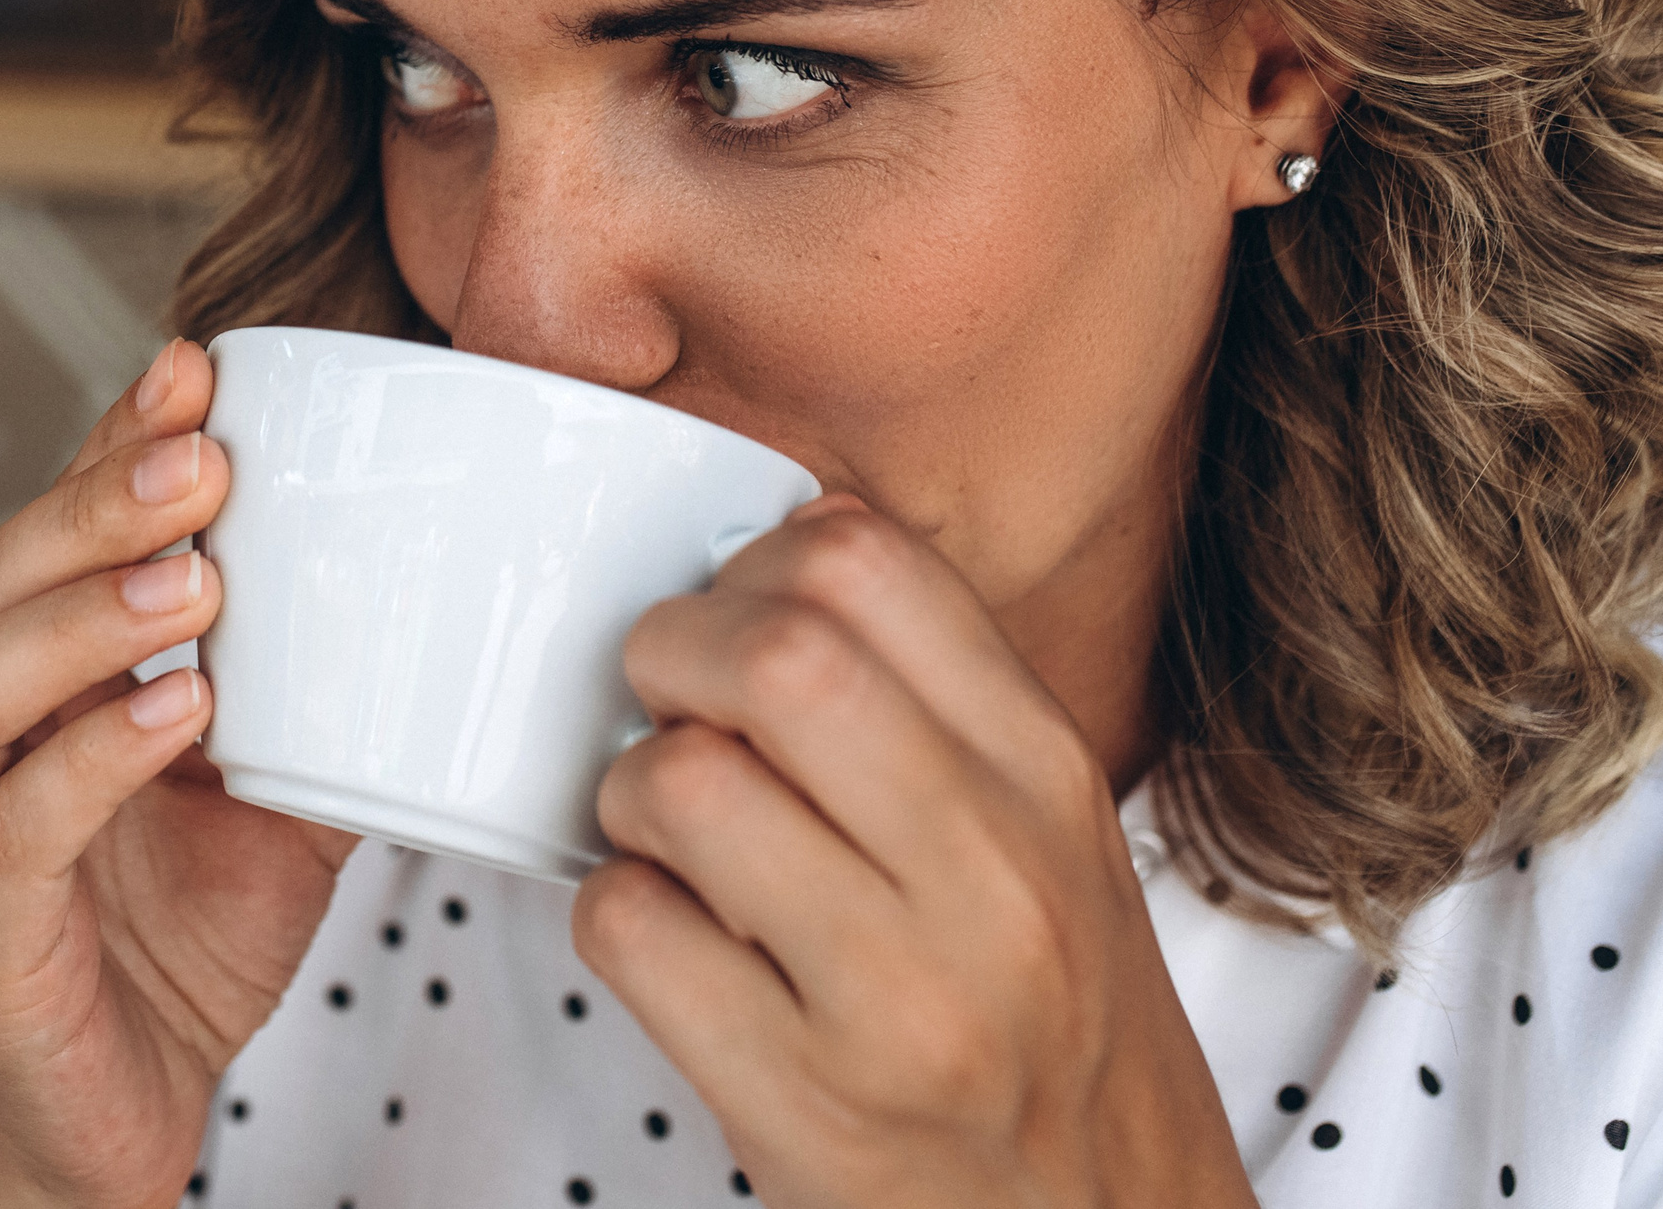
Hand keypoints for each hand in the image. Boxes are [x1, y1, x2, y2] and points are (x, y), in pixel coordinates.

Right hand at [0, 340, 358, 1208]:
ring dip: (73, 618)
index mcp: (40, 687)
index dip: (106, 446)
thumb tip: (442, 592)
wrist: (137, 1115)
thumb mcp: (283, 794)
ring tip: (192, 580)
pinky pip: (9, 836)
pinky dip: (89, 762)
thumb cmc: (194, 941)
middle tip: (202, 460)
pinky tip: (177, 715)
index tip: (193, 369)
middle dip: (87, 505)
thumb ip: (328, 697)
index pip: (50, 536)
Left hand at [575, 497, 1256, 1208]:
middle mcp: (992, 875)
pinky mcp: (810, 1108)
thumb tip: (777, 554)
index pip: (866, 564)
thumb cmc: (1049, 1020)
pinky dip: (613, 915)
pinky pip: (632, 933)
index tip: (735, 618)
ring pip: (682, 785)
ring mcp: (904, 998)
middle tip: (665, 707)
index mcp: (1045, 774)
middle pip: (771, 654)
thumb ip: (934, 701)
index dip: (754, 566)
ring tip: (666, 836)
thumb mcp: (1048, 836)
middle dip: (667, 655)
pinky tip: (667, 936)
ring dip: (630, 793)